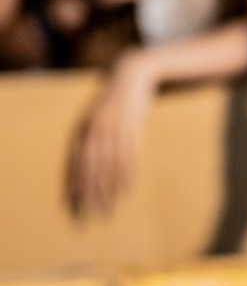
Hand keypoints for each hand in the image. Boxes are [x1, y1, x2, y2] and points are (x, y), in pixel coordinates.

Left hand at [66, 49, 157, 215]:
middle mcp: (96, 128)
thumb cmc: (114, 99)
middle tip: (90, 212)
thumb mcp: (97, 115)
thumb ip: (91, 135)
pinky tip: (126, 190)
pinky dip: (127, 175)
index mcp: (83, 126)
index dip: (75, 181)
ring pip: (109, 164)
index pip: (76, 160)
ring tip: (109, 207)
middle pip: (91, 166)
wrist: (133, 74)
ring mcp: (115, 127)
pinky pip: (129, 156)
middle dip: (90, 190)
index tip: (74, 201)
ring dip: (108, 188)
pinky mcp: (132, 126)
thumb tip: (83, 160)